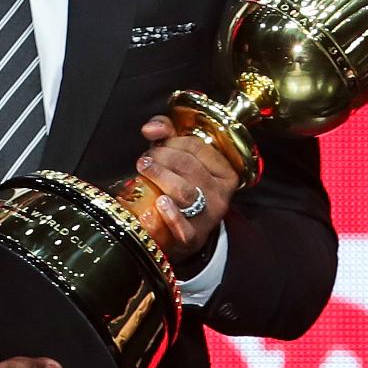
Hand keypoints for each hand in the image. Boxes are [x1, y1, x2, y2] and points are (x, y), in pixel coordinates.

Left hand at [135, 115, 240, 263]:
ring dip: (159, 176)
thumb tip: (151, 128)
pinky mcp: (193, 238)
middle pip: (188, 166)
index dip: (170, 142)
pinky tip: (160, 203)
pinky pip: (184, 227)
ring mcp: (208, 216)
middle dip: (161, 157)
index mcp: (224, 171)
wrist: (183, 233)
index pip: (196, 147)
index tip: (155, 145)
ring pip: (184, 190)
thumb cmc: (182, 186)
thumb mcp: (182, 157)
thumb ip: (168, 134)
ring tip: (143, 170)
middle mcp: (221, 194)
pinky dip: (170, 215)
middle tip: (145, 159)